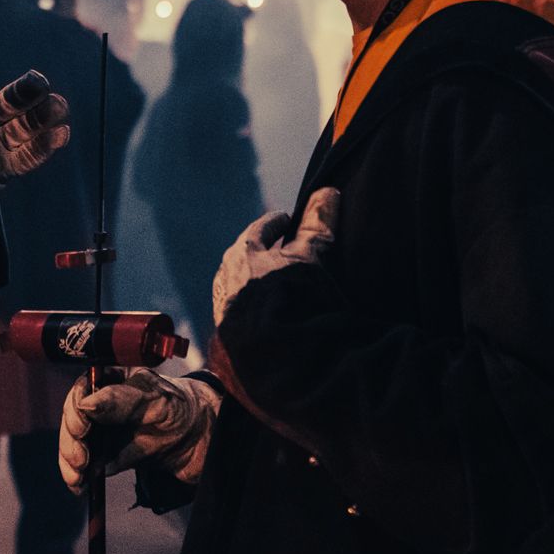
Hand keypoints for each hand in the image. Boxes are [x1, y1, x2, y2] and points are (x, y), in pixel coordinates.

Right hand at [58, 368, 219, 493]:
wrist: (203, 441)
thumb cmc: (183, 408)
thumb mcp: (155, 400)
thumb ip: (121, 401)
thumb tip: (87, 405)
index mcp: (112, 380)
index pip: (82, 390)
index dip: (75, 410)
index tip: (81, 429)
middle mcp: (103, 403)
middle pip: (74, 419)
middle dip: (71, 441)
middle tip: (80, 460)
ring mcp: (105, 430)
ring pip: (75, 444)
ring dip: (71, 462)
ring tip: (77, 479)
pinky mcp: (109, 455)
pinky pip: (87, 465)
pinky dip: (79, 476)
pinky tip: (80, 486)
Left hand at [210, 190, 339, 329]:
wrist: (281, 362)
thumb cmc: (296, 301)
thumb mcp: (310, 258)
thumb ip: (316, 225)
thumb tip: (326, 191)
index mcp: (242, 254)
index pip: (260, 229)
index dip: (276, 224)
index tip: (286, 221)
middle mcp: (227, 279)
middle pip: (245, 258)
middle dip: (262, 253)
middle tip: (280, 252)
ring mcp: (226, 311)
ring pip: (241, 287)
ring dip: (257, 283)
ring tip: (277, 286)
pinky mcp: (230, 340)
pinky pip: (243, 315)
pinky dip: (256, 310)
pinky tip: (270, 318)